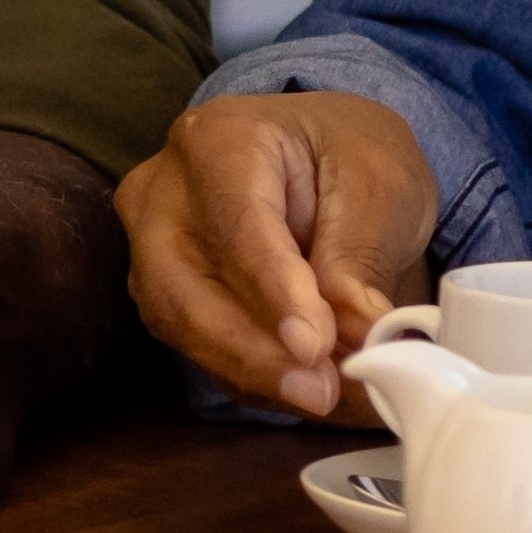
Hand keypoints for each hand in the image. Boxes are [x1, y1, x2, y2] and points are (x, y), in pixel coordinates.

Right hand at [112, 92, 438, 415]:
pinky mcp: (164, 295)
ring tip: (322, 393)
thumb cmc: (348, 155)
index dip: (271, 289)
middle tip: (320, 389)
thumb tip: (360, 332)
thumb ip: (361, 255)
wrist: (322, 160)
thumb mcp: (380, 185)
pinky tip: (301, 388)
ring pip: (179, 325)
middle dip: (250, 349)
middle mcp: (162, 192)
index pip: (235, 222)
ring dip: (251, 371)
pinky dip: (251, 378)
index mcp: (217, 139)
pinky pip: (195, 349)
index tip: (314, 344)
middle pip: (182, 285)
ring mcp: (151, 247)